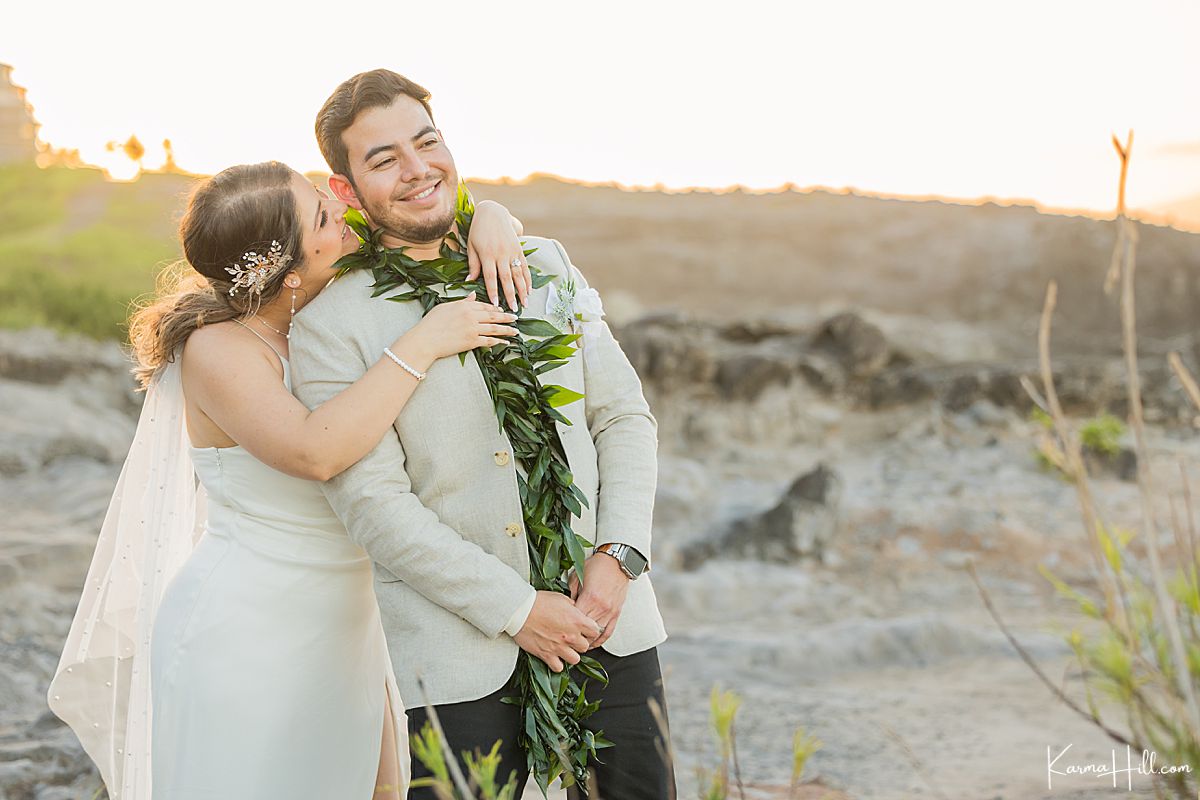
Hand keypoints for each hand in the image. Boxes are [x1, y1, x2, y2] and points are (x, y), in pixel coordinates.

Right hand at [401, 292, 517, 361]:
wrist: (425, 340)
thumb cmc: (430, 323)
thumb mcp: (445, 307)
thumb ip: (461, 301)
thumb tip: (473, 296)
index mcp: (464, 305)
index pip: (484, 305)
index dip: (495, 307)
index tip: (502, 309)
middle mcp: (471, 316)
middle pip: (493, 315)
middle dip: (506, 317)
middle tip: (515, 318)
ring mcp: (472, 329)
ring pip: (495, 328)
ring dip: (507, 329)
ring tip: (516, 331)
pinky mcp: (472, 342)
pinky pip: (489, 341)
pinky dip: (499, 341)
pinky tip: (506, 342)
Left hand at [466, 199, 530, 311]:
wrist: (493, 213)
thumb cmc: (478, 231)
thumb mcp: (471, 246)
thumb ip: (473, 265)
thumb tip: (470, 281)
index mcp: (487, 254)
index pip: (490, 277)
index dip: (493, 291)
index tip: (495, 304)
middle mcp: (501, 254)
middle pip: (506, 278)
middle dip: (510, 295)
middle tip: (513, 309)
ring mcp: (512, 251)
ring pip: (518, 274)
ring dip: (522, 290)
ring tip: (525, 303)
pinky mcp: (519, 249)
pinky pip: (524, 266)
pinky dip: (528, 278)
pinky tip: (529, 289)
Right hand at [513, 590, 602, 672]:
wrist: (520, 610)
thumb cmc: (537, 602)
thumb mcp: (561, 598)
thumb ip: (572, 606)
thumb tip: (575, 610)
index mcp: (576, 620)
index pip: (595, 631)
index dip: (591, 631)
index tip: (586, 630)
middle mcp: (570, 636)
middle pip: (585, 647)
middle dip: (580, 643)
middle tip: (573, 639)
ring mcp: (559, 647)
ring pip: (575, 659)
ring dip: (571, 654)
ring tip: (564, 649)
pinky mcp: (546, 655)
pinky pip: (558, 667)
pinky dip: (557, 664)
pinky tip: (554, 657)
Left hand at [568, 553, 630, 650]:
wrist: (616, 562)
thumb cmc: (597, 566)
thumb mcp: (577, 576)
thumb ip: (570, 593)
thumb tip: (565, 607)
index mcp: (590, 598)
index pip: (575, 620)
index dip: (566, 626)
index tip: (559, 629)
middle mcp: (601, 607)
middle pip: (586, 630)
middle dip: (575, 637)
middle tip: (565, 641)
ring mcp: (610, 612)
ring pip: (597, 634)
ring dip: (587, 641)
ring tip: (577, 645)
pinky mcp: (616, 613)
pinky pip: (608, 632)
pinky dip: (600, 640)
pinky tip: (593, 643)